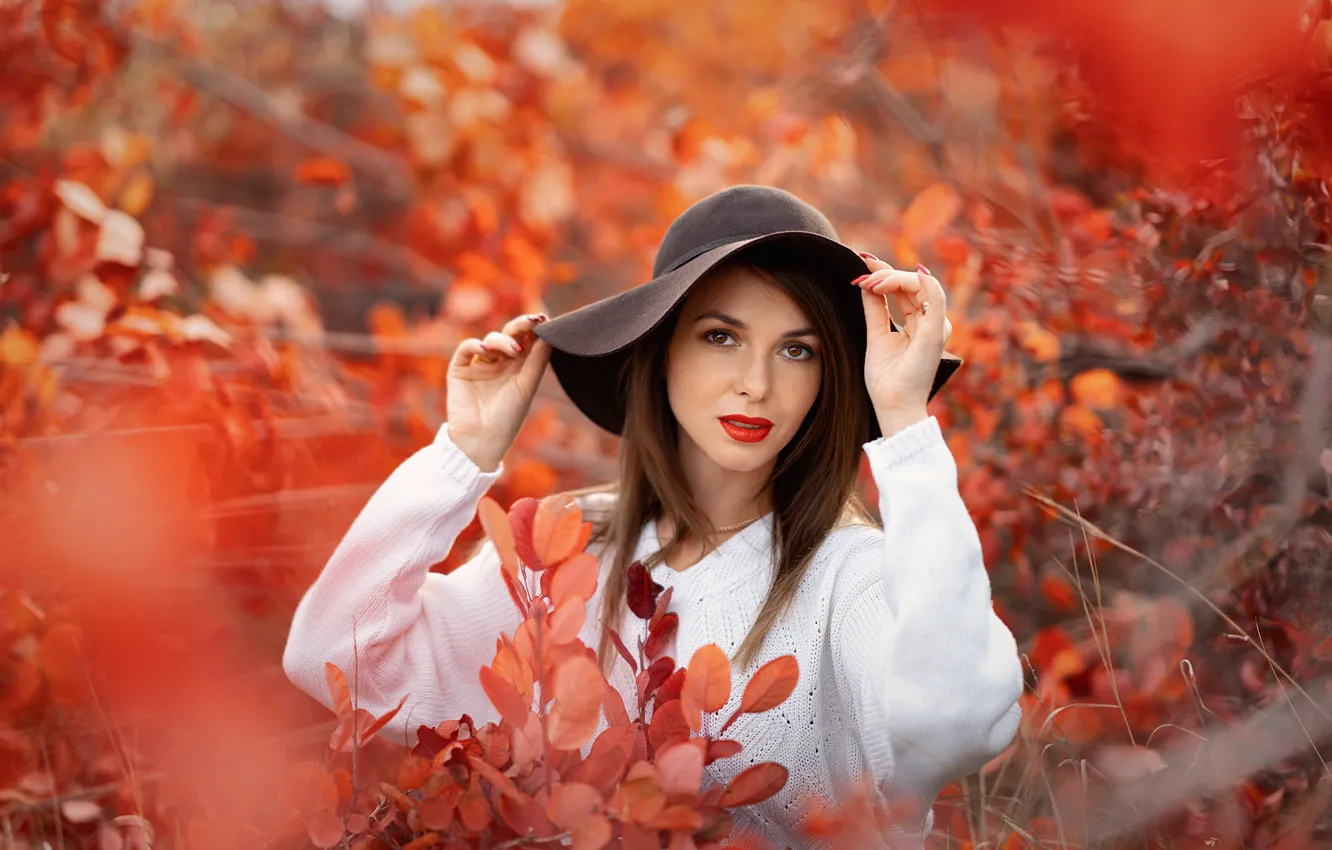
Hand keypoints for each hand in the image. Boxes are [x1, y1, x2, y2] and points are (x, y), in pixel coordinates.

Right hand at [447, 313, 551, 471]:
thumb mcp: (527, 387)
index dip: (533, 329)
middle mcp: (500, 365)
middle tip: (532, 321)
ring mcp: (479, 366)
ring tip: (513, 351)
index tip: (544, 319)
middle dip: (520, 326)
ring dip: (502, 340)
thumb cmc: (508, 419)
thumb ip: (537, 361)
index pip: (527, 342)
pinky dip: (475, 345)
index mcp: (518, 369)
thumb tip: (549, 334)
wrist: (480, 441)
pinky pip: (466, 349)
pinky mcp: (460, 370)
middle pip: (509, 336)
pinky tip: (486, 351)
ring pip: (490, 340)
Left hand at [852, 255, 953, 436]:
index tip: (860, 268)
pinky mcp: (936, 332)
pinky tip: (915, 271)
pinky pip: (936, 299)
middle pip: (912, 284)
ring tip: (870, 282)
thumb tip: (866, 283)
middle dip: (885, 274)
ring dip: (894, 278)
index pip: (905, 288)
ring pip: (921, 285)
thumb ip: (875, 308)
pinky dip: (926, 282)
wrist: (893, 405)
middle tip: (862, 275)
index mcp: (919, 323)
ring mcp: (936, 326)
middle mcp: (931, 322)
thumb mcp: (876, 335)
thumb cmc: (887, 378)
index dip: (884, 274)